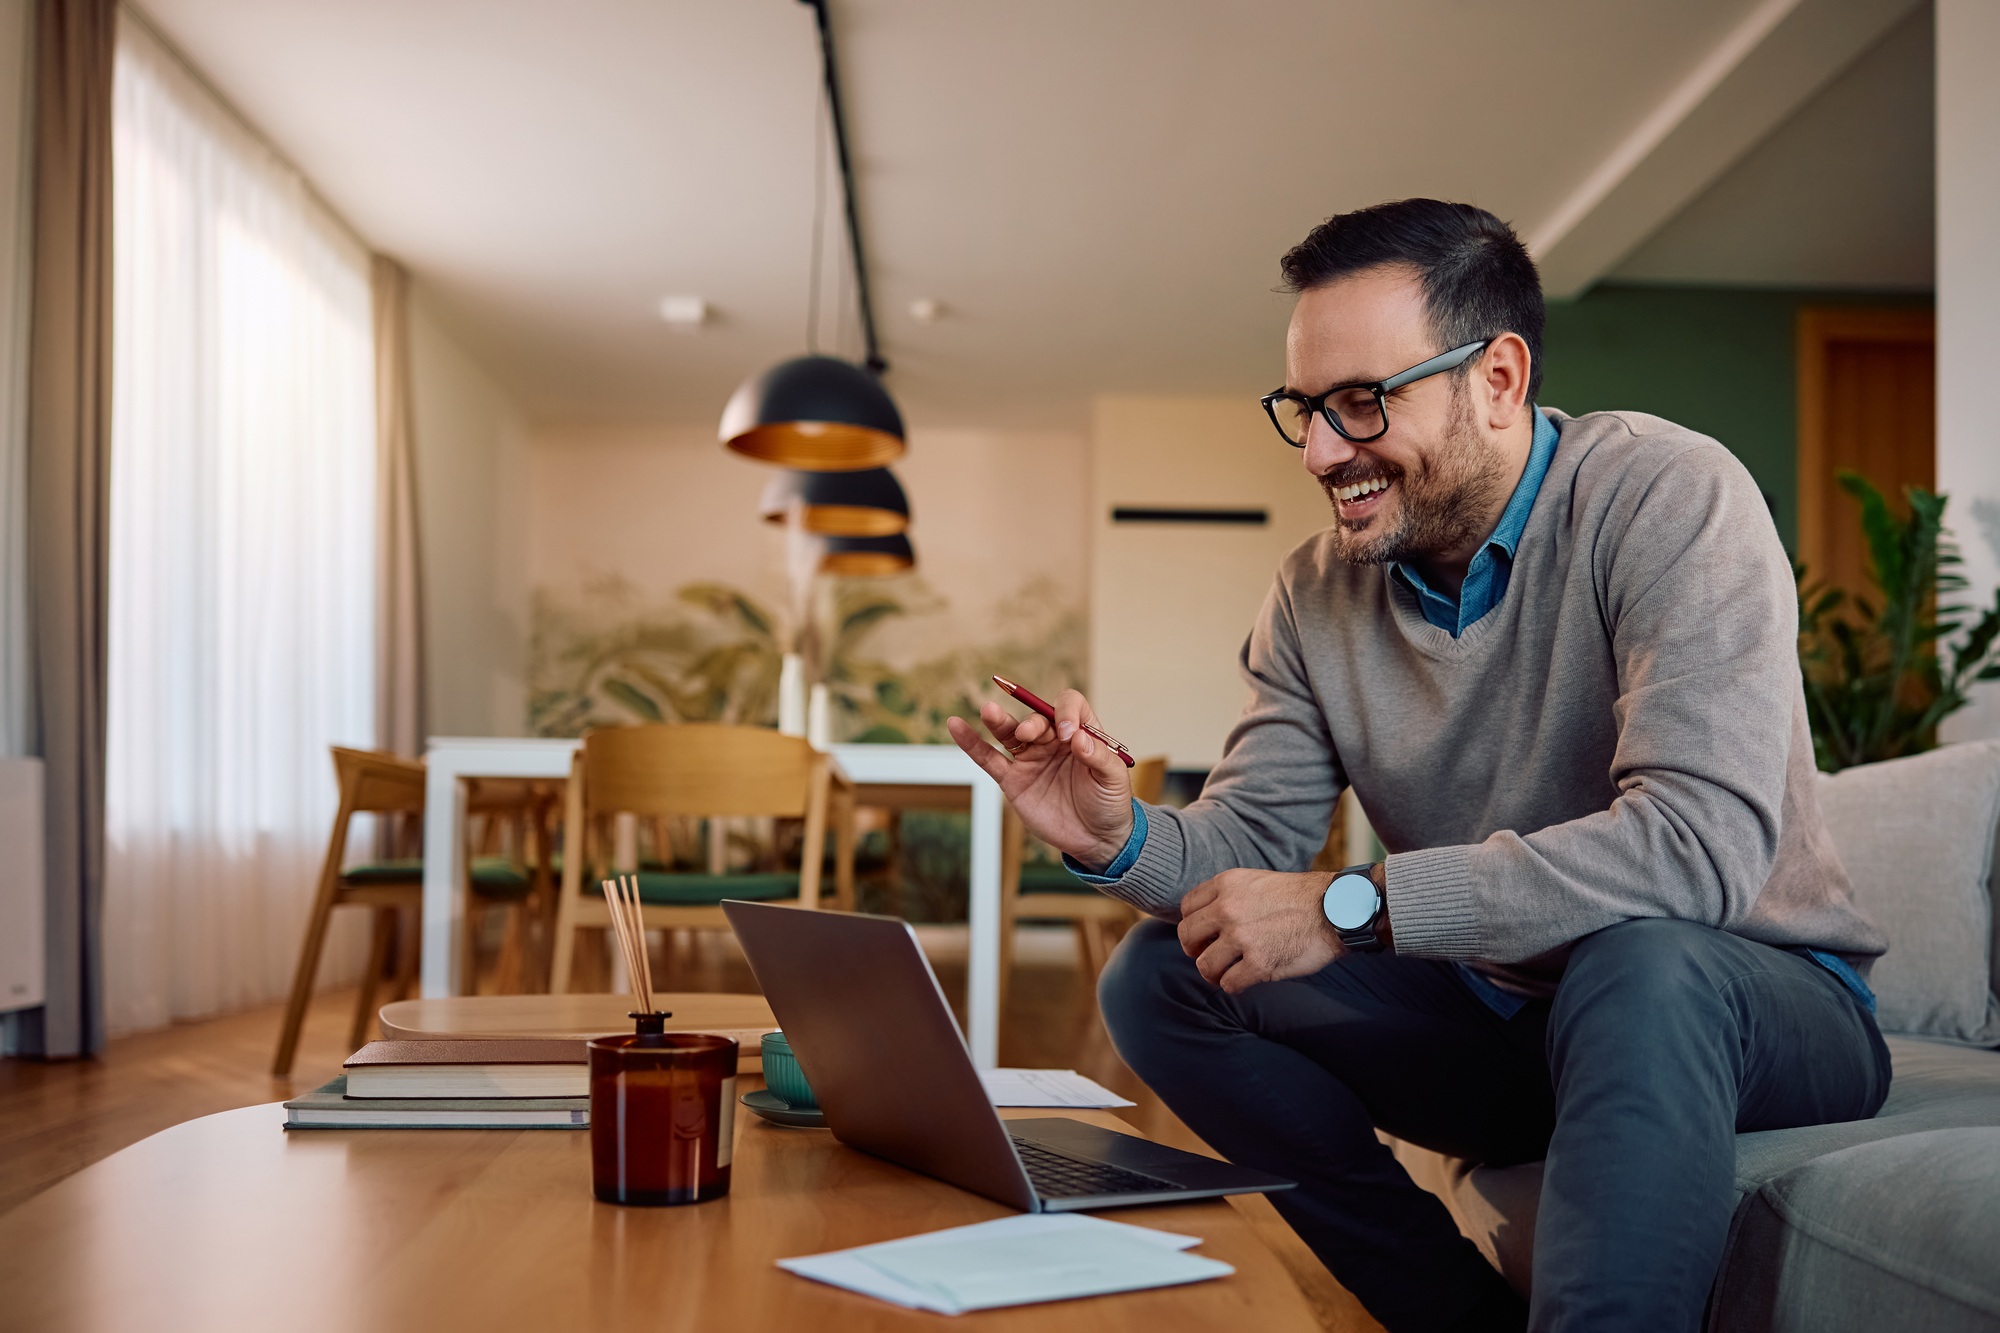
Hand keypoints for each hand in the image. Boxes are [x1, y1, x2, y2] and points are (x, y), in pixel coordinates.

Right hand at [946, 689, 1132, 868]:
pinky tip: (956, 726)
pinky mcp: (1013, 780)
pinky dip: (971, 743)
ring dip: (998, 721)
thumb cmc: (1109, 803)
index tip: (1069, 734)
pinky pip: (988, 758)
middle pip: (1036, 718)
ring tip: (988, 710)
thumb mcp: (1113, 779)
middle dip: (1032, 723)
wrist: (1095, 839)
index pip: (1069, 705)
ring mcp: (1030, 759)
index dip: (1066, 712)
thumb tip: (1077, 738)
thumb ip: (1098, 756)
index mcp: (1080, 732)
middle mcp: (1053, 741)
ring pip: (1009, 733)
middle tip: (1030, 734)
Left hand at [1177, 869, 1341, 993]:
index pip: (1186, 907)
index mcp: (1227, 884)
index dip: (1192, 925)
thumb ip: (1229, 895)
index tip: (1203, 934)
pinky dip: (1235, 985)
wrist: (1335, 909)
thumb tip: (1205, 919)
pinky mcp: (1259, 964)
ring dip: (1214, 973)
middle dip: (1195, 950)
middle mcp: (1228, 908)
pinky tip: (1246, 979)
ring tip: (1227, 972)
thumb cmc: (1300, 898)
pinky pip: (1229, 984)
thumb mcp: (1257, 881)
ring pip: (1204, 966)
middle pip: (1188, 937)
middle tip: (1209, 956)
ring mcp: (1242, 937)